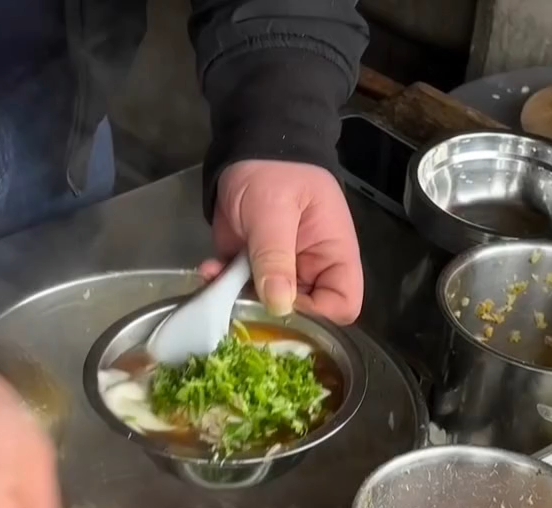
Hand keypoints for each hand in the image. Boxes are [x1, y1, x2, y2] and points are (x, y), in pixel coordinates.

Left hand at [200, 159, 362, 323]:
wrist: (248, 148)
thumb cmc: (276, 171)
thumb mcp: (275, 211)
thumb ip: (276, 257)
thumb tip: (279, 305)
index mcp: (334, 257)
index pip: (343, 304)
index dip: (319, 315)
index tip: (285, 308)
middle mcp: (311, 272)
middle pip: (303, 315)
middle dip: (272, 315)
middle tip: (244, 302)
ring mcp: (280, 273)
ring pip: (266, 308)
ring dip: (240, 300)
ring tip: (218, 279)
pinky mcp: (252, 269)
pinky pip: (239, 291)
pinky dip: (222, 285)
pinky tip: (209, 269)